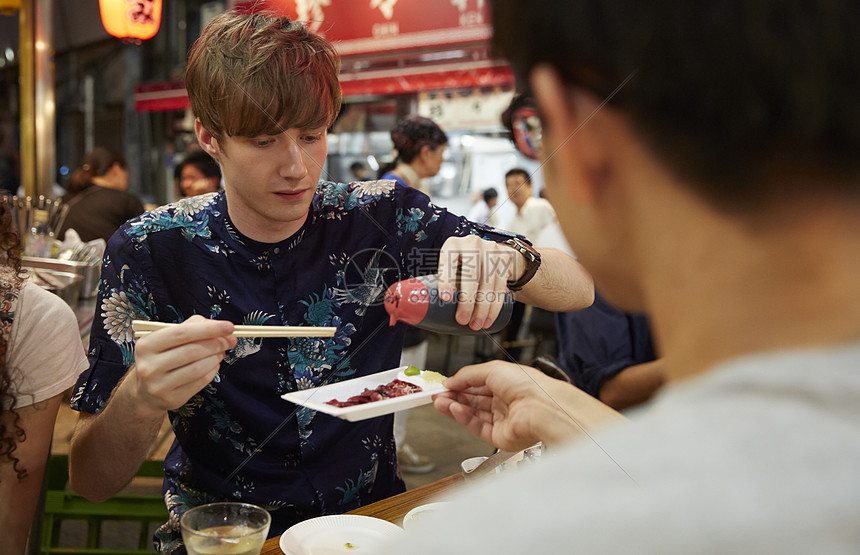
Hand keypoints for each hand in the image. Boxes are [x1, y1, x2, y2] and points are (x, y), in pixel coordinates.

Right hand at [124, 315, 236, 417]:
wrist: (146, 392)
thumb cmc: (161, 358)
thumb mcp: (166, 338)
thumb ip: (190, 327)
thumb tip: (217, 327)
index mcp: (146, 345)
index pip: (182, 333)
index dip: (209, 329)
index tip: (229, 327)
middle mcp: (149, 366)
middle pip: (193, 351)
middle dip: (217, 344)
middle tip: (229, 340)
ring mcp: (159, 385)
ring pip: (198, 368)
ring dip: (216, 357)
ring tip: (221, 352)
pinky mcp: (171, 399)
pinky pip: (200, 382)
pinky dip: (212, 371)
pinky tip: (214, 364)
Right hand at [434, 361, 623, 450]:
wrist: (541, 408)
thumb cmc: (528, 385)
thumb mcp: (492, 369)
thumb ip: (468, 375)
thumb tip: (451, 380)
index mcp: (507, 384)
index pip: (478, 385)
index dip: (460, 384)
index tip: (444, 385)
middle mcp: (505, 402)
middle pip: (473, 401)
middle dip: (454, 397)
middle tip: (436, 394)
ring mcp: (502, 420)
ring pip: (473, 414)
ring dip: (454, 407)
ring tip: (439, 402)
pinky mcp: (499, 436)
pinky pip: (477, 427)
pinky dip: (463, 418)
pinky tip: (454, 409)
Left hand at [436, 235, 522, 329]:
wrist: (491, 251)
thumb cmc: (463, 263)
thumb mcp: (451, 264)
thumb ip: (441, 280)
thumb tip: (426, 308)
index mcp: (452, 244)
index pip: (449, 261)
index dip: (447, 280)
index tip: (445, 298)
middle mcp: (472, 244)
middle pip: (471, 274)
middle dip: (467, 301)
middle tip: (462, 320)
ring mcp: (490, 250)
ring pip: (488, 282)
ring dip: (483, 308)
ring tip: (476, 324)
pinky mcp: (504, 258)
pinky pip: (501, 286)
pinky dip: (495, 306)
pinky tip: (489, 318)